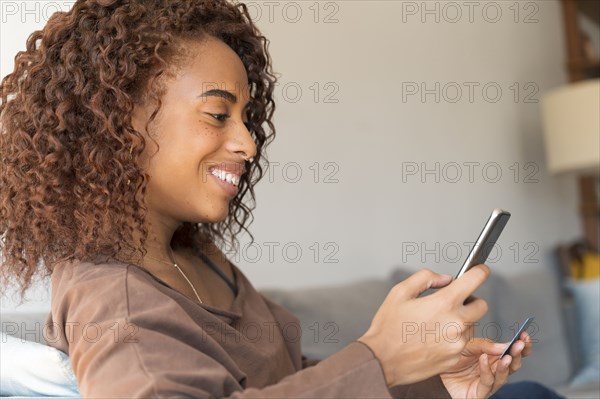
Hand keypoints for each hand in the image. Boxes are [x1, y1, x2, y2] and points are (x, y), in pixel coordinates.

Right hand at [358, 265, 489, 386]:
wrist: (382, 361)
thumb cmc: (388, 328)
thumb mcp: (399, 292)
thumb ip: (425, 278)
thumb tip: (445, 279)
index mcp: (443, 303)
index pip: (475, 279)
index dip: (479, 271)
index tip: (479, 271)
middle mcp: (455, 323)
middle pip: (481, 305)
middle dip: (470, 300)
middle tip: (452, 302)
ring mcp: (457, 343)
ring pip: (472, 325)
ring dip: (461, 321)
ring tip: (436, 324)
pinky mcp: (455, 358)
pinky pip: (463, 343)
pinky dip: (454, 338)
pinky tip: (434, 338)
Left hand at [440, 333, 532, 398]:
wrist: (437, 370)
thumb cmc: (455, 359)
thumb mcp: (468, 346)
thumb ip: (485, 345)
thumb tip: (505, 345)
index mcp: (495, 358)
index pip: (513, 352)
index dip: (521, 345)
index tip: (525, 335)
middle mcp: (495, 371)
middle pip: (513, 365)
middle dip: (518, 354)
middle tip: (520, 345)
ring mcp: (489, 383)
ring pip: (503, 376)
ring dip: (506, 365)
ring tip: (507, 356)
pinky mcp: (480, 393)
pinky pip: (487, 382)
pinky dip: (486, 370)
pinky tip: (483, 359)